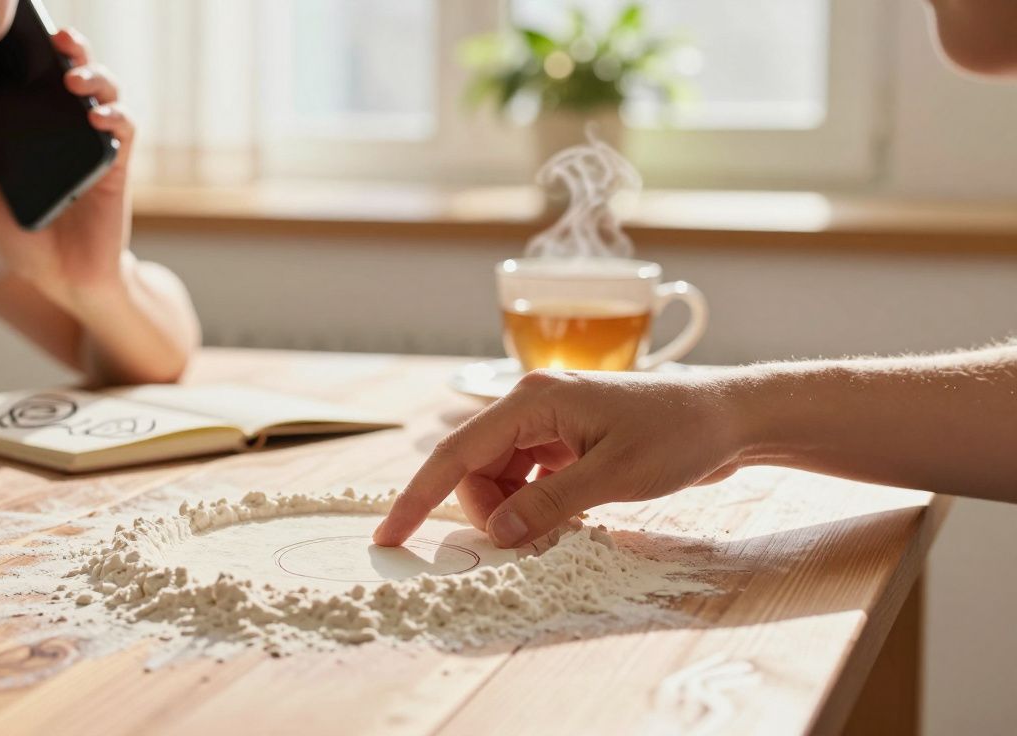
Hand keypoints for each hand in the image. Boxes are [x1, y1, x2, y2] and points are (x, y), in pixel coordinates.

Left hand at [0, 28, 134, 311]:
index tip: (16, 39)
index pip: (38, 86)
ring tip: (74, 77)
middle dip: (73, 51)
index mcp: (38, 138)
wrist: (70, 284)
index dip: (34, 57)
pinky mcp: (117, 169)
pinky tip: (97, 116)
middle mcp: (69, 136)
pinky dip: (114, 116)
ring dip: (95, 77)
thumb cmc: (34, 247)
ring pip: (106, 95)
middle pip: (77, 78)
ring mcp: (95, 150)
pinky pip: (124, 131)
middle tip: (58, 37)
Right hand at [373, 369, 745, 548]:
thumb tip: (496, 534)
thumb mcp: (613, 477)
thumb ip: (548, 506)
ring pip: (499, 477)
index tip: (389, 535)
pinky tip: (566, 515)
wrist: (729, 417)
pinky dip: (534, 504)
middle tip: (527, 542)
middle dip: (488, 513)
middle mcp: (531, 405)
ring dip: (513, 511)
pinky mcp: (565, 439)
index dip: (417, 497)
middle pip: (474, 470)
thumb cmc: (679, 435)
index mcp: (533, 401)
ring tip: (558, 527)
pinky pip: (526, 477)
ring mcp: (548, 422)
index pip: (456, 453)